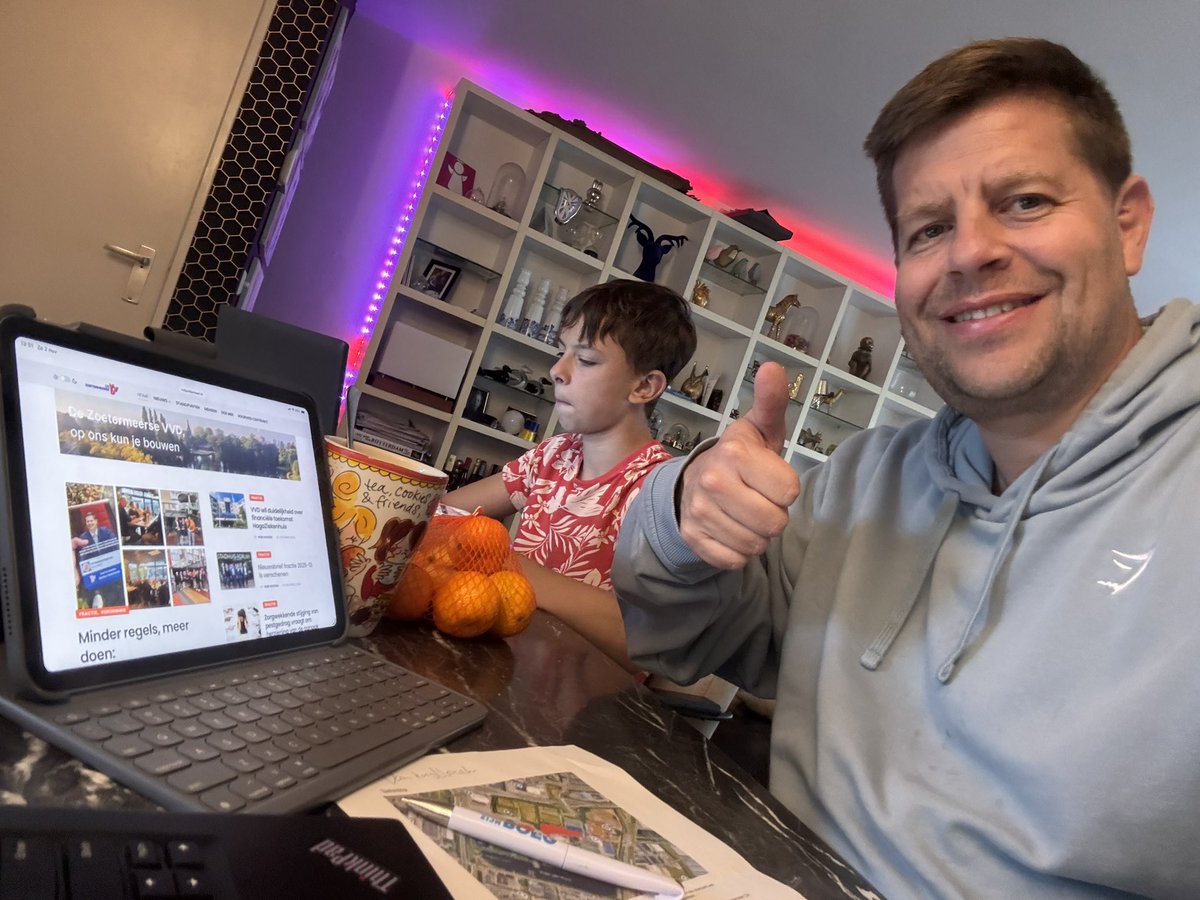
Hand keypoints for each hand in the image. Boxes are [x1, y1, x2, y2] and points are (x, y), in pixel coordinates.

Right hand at [678, 362, 799, 568]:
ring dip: (756, 535)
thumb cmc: (740, 457)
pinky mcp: (693, 539)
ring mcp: (699, 513)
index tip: (769, 478)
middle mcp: (713, 482)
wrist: (693, 482)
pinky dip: (737, 551)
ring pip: (755, 546)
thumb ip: (772, 401)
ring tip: (745, 513)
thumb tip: (773, 366)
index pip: (789, 492)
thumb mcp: (759, 428)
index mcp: (734, 454)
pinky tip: (730, 530)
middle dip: (773, 515)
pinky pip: (733, 561)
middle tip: (759, 499)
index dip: (785, 488)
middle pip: (774, 524)